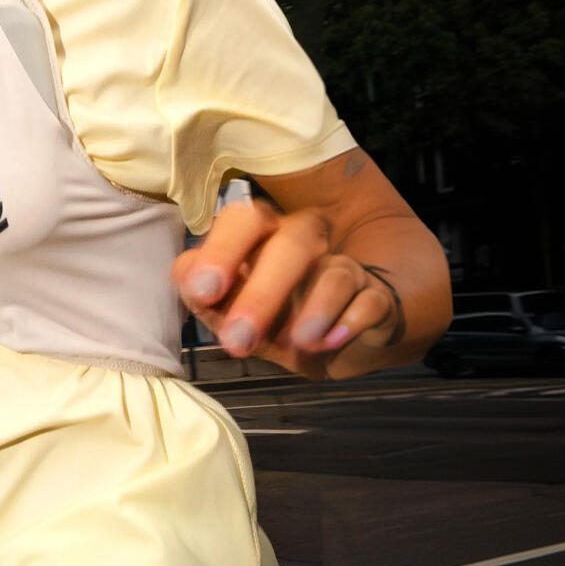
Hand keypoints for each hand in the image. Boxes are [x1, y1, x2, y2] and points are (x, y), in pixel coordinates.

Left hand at [172, 198, 401, 380]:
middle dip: (262, 292)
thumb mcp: (229, 312)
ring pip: (335, 270)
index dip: (222, 251)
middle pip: (290, 243)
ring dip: (314, 309)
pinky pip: (370, 300)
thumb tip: (190, 281)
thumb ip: (203, 295)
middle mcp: (302, 241)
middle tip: (238, 339)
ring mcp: (341, 266)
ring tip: (297, 344)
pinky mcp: (374, 296)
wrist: (327, 343)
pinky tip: (331, 342)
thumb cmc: (267, 317)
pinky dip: (351, 321)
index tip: (204, 292)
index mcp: (260, 235)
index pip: (242, 221)